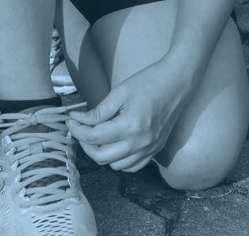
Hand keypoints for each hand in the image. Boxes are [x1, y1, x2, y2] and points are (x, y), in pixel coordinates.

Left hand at [67, 58, 196, 171]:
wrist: (177, 83)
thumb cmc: (149, 82)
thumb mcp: (119, 93)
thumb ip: (98, 112)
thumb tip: (78, 120)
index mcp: (130, 126)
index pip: (93, 137)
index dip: (77, 129)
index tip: (71, 120)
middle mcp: (140, 142)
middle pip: (101, 156)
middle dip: (85, 144)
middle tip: (81, 129)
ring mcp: (149, 148)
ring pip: (115, 165)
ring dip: (101, 154)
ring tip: (97, 137)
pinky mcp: (155, 150)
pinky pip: (132, 166)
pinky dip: (119, 160)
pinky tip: (114, 146)